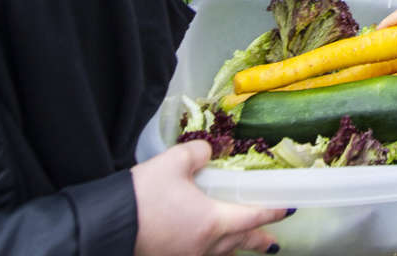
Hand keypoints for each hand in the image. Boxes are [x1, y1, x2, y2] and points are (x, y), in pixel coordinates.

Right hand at [132, 140, 287, 255]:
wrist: (108, 226)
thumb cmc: (143, 196)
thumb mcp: (172, 162)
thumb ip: (197, 154)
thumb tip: (208, 152)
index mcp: (213, 222)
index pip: (252, 217)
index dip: (272, 212)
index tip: (288, 209)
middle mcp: (205, 246)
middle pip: (240, 244)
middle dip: (259, 240)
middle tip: (274, 242)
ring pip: (220, 255)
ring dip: (235, 249)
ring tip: (245, 246)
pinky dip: (212, 253)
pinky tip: (208, 250)